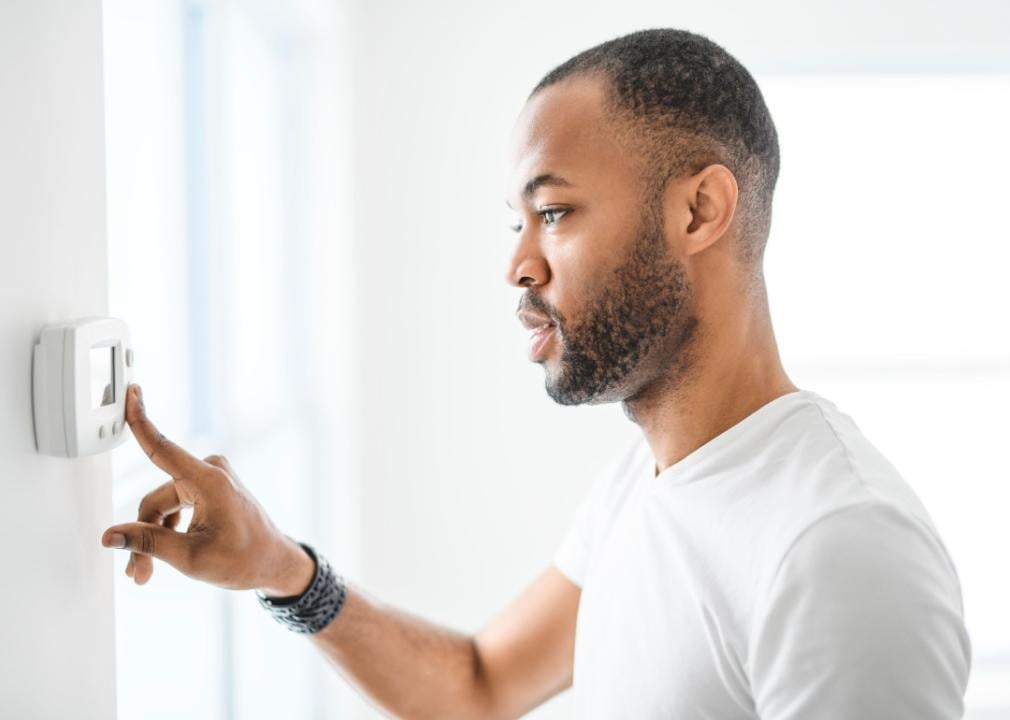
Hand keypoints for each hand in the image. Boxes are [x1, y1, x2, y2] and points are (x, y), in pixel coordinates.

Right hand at [100, 384, 314, 596]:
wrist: (273, 563)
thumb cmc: (245, 558)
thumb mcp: (190, 556)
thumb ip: (147, 543)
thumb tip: (112, 537)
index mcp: (209, 481)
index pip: (163, 447)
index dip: (141, 420)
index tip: (132, 392)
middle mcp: (210, 472)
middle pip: (155, 500)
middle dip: (144, 535)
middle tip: (137, 572)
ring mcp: (211, 479)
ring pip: (163, 506)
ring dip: (154, 537)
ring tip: (146, 572)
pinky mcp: (210, 489)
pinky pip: (176, 505)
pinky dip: (167, 530)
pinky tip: (160, 556)